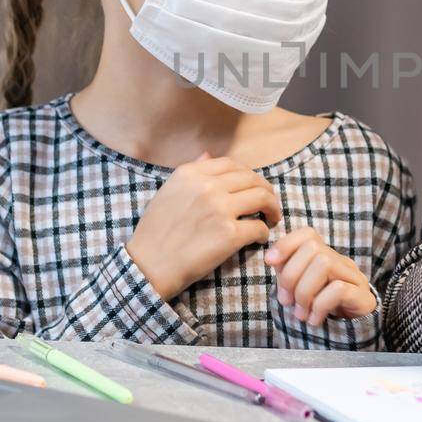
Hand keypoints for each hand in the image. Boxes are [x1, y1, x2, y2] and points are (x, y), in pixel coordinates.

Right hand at [125, 154, 282, 300]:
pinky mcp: (229, 234)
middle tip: (269, 204)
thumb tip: (209, 154)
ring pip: (263, 198)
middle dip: (266, 190)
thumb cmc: (156, 232)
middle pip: (253, 179)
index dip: (248, 175)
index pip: (232, 164)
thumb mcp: (167, 192)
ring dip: (273, 208)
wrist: (148, 266)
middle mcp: (206, 187)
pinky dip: (264, 233)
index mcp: (190, 174)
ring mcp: (219, 209)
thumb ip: (191, 172)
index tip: (253, 187)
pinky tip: (259, 238)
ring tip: (271, 218)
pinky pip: (259, 227)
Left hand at [263, 227, 375, 326]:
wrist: (355, 332)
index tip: (269, 261)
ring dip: (304, 292)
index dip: (286, 243)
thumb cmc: (323, 309)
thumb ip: (289, 274)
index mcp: (326, 257)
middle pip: (313, 248)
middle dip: (291, 275)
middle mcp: (341, 262)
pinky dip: (320, 306)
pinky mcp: (363, 297)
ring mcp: (354, 278)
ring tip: (300, 314)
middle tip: (287, 301)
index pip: (308, 234)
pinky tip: (314, 320)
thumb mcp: (301, 289)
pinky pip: (339, 289)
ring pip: (325, 264)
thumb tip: (272, 260)